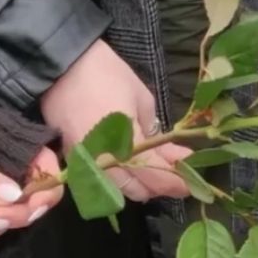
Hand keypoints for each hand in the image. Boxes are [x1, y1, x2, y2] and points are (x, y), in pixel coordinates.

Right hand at [40, 40, 190, 201]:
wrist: (63, 66)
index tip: (194, 181)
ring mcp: (84, 165)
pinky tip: (133, 166)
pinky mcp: (72, 161)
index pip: (156, 176)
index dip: (178, 182)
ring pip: (119, 190)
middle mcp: (103, 164)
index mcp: (125, 146)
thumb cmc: (108, 76)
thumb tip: (169, 154)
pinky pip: (102, 180)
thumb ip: (156, 133)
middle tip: (178, 173)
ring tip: (159, 170)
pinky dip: (120, 179)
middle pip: (138, 191)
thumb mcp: (143, 100)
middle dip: (161, 185)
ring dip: (141, 184)